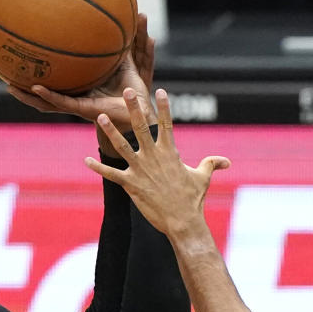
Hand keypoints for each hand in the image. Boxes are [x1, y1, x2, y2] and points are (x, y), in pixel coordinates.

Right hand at [6, 13, 155, 132]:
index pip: (56, 78)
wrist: (140, 110)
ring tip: (11, 86)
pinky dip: (48, 95)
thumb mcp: (126, 57)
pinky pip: (61, 102)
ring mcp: (76, 103)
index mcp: (79, 85)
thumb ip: (123, 37)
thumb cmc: (132, 87)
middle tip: (7, 73)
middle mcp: (74, 95)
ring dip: (28, 95)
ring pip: (45, 101)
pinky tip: (35, 88)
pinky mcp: (82, 109)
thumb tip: (134, 10)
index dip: (39, 70)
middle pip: (43, 91)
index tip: (25, 55)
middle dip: (25, 85)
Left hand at [84, 88, 230, 236]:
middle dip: (134, 108)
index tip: (159, 90)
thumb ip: (211, 164)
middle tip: (127, 91)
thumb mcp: (203, 178)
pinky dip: (98, 168)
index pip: (166, 123)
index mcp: (170, 152)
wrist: (183, 221)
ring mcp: (141, 170)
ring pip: (122, 146)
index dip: (163, 107)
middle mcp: (153, 157)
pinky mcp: (131, 185)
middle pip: (141, 127)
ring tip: (101, 117)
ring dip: (111, 131)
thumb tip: (226, 162)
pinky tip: (86, 160)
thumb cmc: (193, 200)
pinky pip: (111, 174)